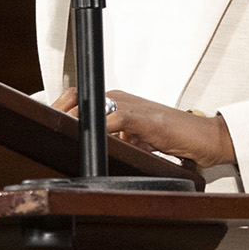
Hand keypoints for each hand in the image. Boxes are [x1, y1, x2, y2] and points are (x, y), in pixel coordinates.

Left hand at [52, 86, 237, 169]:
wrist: (205, 138)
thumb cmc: (174, 137)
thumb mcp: (136, 140)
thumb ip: (115, 140)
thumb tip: (90, 151)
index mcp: (114, 101)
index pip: (76, 102)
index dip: (57, 113)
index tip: (43, 129)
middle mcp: (118, 98)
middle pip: (74, 103)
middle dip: (58, 118)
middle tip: (45, 137)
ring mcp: (128, 105)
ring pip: (88, 111)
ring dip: (73, 127)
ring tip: (59, 141)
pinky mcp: (139, 117)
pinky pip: (109, 121)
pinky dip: (96, 132)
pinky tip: (88, 144)